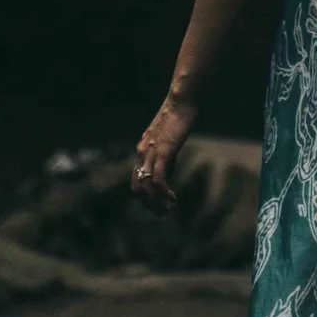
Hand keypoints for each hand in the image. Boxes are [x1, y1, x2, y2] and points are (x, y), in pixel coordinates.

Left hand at [131, 92, 198, 212]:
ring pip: (145, 186)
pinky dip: (163, 193)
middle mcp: (141, 152)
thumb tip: (166, 176)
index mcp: (142, 150)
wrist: (181, 102)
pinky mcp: (162, 151)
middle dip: (148, 205)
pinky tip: (173, 198)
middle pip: (136, 187)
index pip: (136, 180)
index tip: (158, 205)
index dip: (144, 197)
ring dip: (155, 203)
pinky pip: (158, 178)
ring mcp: (150, 152)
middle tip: (162, 214)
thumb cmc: (177, 118)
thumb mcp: (168, 142)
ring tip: (167, 210)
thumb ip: (165, 158)